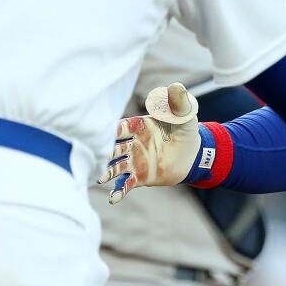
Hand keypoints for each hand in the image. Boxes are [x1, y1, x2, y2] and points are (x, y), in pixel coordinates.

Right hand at [98, 83, 201, 203]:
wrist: (193, 154)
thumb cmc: (185, 130)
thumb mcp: (185, 115)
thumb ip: (179, 103)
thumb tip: (176, 87)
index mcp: (140, 126)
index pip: (123, 127)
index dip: (114, 129)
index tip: (105, 132)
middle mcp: (133, 143)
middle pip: (114, 147)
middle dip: (103, 151)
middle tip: (92, 155)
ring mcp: (135, 160)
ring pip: (116, 165)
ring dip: (107, 171)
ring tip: (99, 178)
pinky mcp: (141, 176)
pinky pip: (127, 183)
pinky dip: (119, 190)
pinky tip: (113, 198)